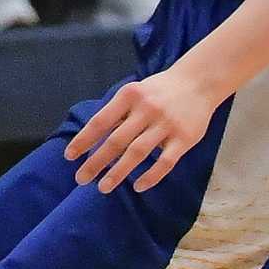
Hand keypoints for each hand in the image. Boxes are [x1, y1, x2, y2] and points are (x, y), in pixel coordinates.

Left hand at [64, 62, 219, 193]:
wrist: (199, 82)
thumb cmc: (159, 90)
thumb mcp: (135, 92)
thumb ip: (117, 112)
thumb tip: (92, 138)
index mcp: (129, 96)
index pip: (100, 122)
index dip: (83, 140)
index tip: (69, 157)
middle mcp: (146, 109)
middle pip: (116, 140)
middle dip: (96, 162)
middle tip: (81, 179)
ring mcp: (166, 124)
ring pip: (138, 153)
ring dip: (118, 172)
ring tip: (103, 187)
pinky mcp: (185, 138)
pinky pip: (166, 162)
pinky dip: (151, 176)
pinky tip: (138, 186)